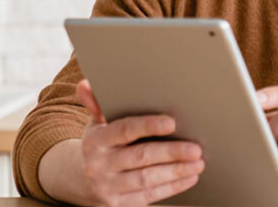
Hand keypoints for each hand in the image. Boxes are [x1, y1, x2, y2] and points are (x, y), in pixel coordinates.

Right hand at [74, 79, 203, 206]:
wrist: (79, 180)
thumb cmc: (99, 145)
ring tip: (198, 163)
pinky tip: (190, 177)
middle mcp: (99, 165)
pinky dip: (172, 187)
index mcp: (95, 141)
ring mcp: (108, 187)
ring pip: (146, 179)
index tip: (172, 123)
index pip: (124, 130)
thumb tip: (86, 84)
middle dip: (171, 152)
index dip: (148, 126)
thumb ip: (96, 104)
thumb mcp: (95, 124)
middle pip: (140, 157)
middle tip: (196, 148)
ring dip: (176, 172)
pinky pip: (149, 195)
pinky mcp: (118, 204)